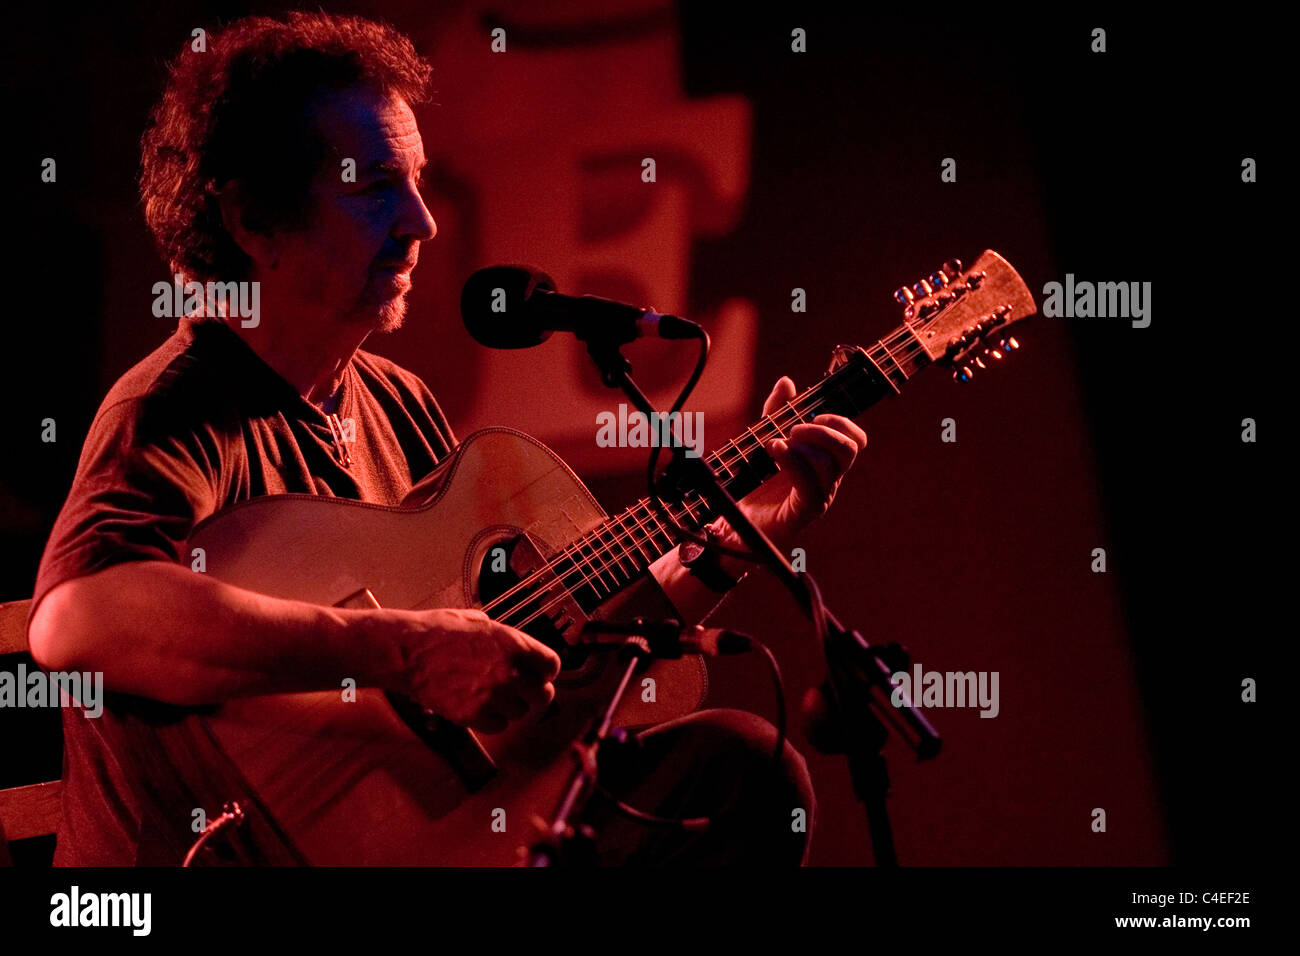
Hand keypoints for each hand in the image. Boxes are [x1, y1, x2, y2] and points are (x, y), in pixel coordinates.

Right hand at [397, 608, 560, 734]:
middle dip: (534, 692)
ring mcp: (493, 695)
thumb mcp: (475, 620)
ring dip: (511, 707)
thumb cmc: (436, 631)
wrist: (406, 652)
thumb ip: (500, 636)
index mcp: (513, 644)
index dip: (545, 670)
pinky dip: (492, 721)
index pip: (551, 665)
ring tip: (493, 697)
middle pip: (543, 694)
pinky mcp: (474, 715)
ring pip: (520, 712)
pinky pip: (499, 726)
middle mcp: (509, 671)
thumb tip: (507, 642)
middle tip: (523, 692)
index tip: (540, 674)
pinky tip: (480, 709)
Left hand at [736, 376, 866, 547]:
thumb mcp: (763, 439)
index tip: (813, 413)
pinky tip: (774, 449)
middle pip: (852, 448)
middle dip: (826, 429)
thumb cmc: (754, 484)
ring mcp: (820, 496)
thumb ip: (775, 412)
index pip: (854, 438)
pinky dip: (793, 460)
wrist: (734, 523)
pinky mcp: (804, 511)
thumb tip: (787, 382)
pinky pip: (810, 484)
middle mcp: (828, 479)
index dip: (840, 421)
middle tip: (796, 427)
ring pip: (832, 465)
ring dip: (806, 444)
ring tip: (776, 441)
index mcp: (825, 461)